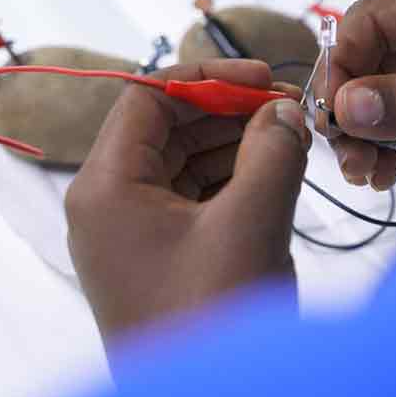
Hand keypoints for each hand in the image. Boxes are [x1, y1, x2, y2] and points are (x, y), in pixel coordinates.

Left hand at [66, 59, 310, 337]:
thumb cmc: (208, 320)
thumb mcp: (249, 225)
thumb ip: (271, 152)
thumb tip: (286, 109)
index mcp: (105, 187)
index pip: (147, 97)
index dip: (206, 78)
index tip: (262, 76)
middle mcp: (108, 204)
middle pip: (166, 127)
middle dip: (228, 111)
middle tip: (287, 108)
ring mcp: (133, 234)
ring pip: (183, 162)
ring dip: (235, 144)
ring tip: (290, 140)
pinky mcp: (160, 257)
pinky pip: (193, 198)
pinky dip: (232, 180)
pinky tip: (275, 175)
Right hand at [317, 0, 395, 188]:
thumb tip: (346, 104)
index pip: (373, 19)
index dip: (344, 66)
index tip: (335, 120)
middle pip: (371, 54)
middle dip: (352, 105)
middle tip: (350, 160)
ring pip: (380, 85)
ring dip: (364, 128)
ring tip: (369, 175)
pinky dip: (386, 139)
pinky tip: (385, 171)